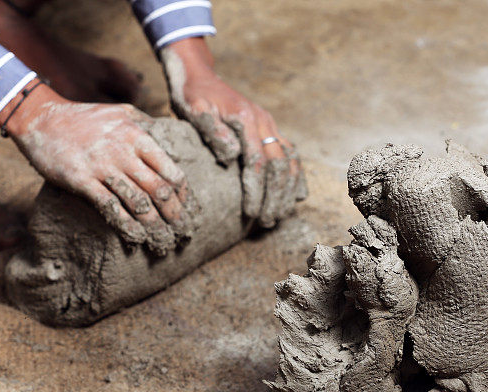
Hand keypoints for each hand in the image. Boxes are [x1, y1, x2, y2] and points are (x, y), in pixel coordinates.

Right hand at [0, 82, 194, 255]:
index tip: (184, 206)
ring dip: (154, 225)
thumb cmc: (85, 118)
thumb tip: (169, 136)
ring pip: (138, 203)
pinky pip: (111, 208)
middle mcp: (124, 152)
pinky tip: (136, 237)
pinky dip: (127, 226)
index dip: (182, 193)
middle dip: (174, 214)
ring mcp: (102, 167)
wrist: (40, 119)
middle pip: (159, 190)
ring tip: (163, 240)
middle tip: (181, 230)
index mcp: (137, 136)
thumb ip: (146, 124)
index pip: (171, 170)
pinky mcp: (82, 181)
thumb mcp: (121, 112)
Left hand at [160, 37, 305, 226]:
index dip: (256, 191)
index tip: (251, 213)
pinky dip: (294, 175)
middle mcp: (264, 122)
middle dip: (275, 196)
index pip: (257, 163)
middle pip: (279, 166)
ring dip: (287, 190)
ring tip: (279, 214)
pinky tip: (296, 195)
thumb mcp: (194, 108)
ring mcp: (270, 125)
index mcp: (247, 119)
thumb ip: (212, 130)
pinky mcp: (269, 129)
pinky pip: (289, 154)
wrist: (199, 74)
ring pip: (289, 161)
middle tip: (267, 221)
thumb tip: (232, 155)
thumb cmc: (192, 94)